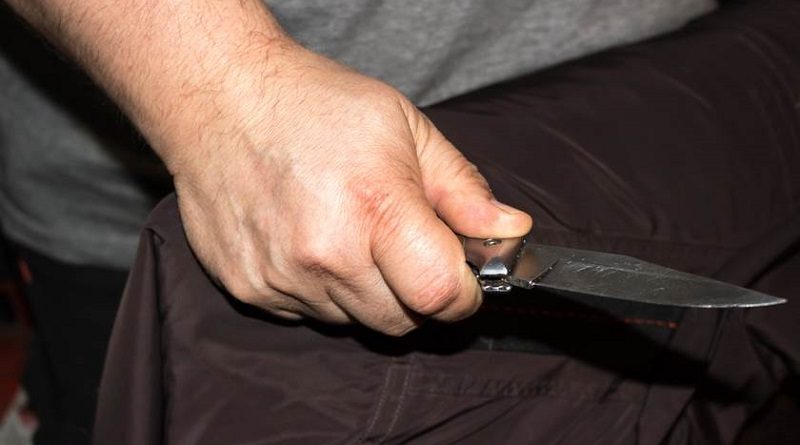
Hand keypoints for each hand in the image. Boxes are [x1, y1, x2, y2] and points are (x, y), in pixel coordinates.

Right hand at [168, 44, 531, 334]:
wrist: (220, 98)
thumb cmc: (315, 104)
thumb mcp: (404, 127)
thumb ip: (462, 188)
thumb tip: (510, 230)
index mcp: (376, 206)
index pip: (441, 295)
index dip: (464, 294)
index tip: (463, 279)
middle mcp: (325, 253)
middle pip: (401, 320)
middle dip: (417, 295)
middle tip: (404, 248)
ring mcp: (281, 276)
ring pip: (354, 320)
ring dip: (367, 291)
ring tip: (348, 232)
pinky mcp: (249, 288)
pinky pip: (308, 313)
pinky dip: (322, 290)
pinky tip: (308, 241)